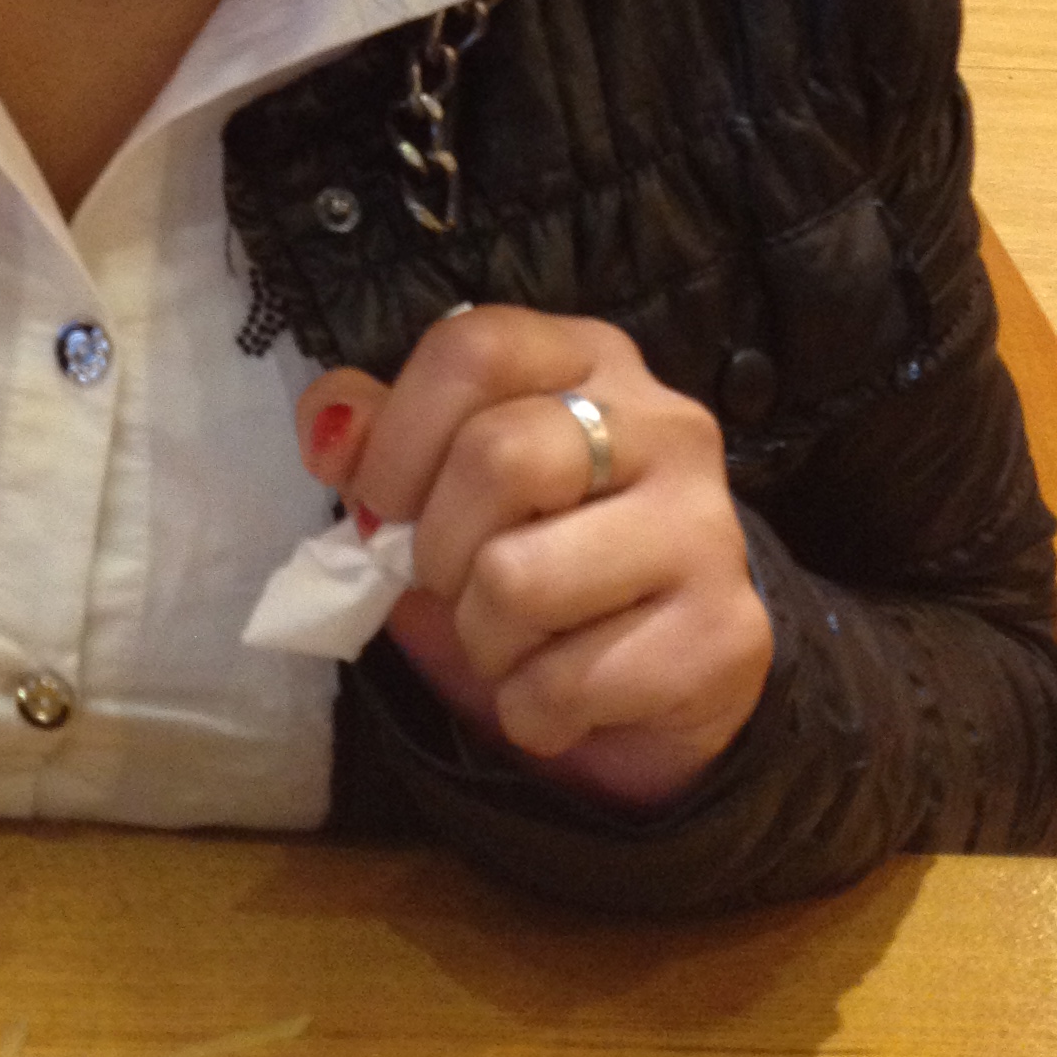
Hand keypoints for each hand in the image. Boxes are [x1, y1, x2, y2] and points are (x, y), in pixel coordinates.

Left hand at [295, 305, 772, 806]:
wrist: (655, 678)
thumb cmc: (534, 551)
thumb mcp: (445, 481)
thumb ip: (380, 435)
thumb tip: (330, 426)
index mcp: (589, 359)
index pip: (475, 348)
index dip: (398, 434)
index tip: (379, 502)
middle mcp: (665, 424)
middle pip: (497, 458)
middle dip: (438, 548)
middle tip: (451, 581)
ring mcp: (707, 527)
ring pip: (519, 579)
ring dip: (482, 636)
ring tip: (510, 638)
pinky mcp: (726, 634)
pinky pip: (566, 682)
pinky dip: (531, 709)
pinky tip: (560, 692)